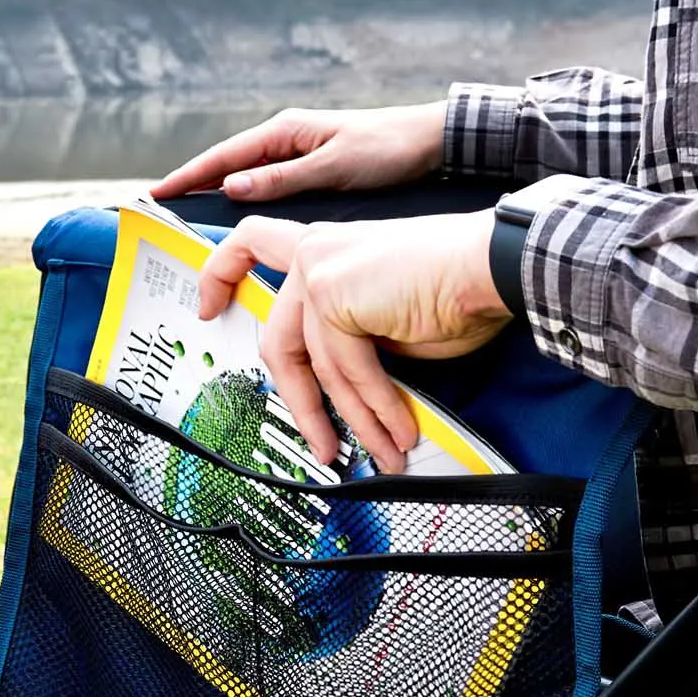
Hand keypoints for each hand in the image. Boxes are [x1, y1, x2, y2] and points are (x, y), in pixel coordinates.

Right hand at [153, 101, 447, 203]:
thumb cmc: (387, 150)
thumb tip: (231, 188)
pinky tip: (241, 217)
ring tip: (191, 218)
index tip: (158, 194)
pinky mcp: (313, 169)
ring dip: (219, 194)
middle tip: (163, 210)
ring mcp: (299, 153)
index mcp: (285, 132)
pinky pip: (270, 185)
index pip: (224, 158)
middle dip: (194, 185)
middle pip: (229, 166)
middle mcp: (286, 139)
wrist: (428, 143)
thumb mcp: (334, 168)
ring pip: (248, 177)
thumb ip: (283, 179)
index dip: (188, 176)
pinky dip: (250, 200)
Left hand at [198, 210, 510, 472]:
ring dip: (356, 419)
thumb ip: (356, 344)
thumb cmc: (457, 287)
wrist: (490, 266)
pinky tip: (397, 432)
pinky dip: (376, 408)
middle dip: (305, 404)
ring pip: (318, 368)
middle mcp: (315, 253)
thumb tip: (350, 395)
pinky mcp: (333, 295)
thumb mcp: (391, 321)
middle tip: (324, 444)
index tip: (207, 308)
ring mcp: (319, 271)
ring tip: (381, 452)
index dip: (221, 275)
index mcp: (327, 249)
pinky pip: (347, 371)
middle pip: (280, 341)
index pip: (254, 244)